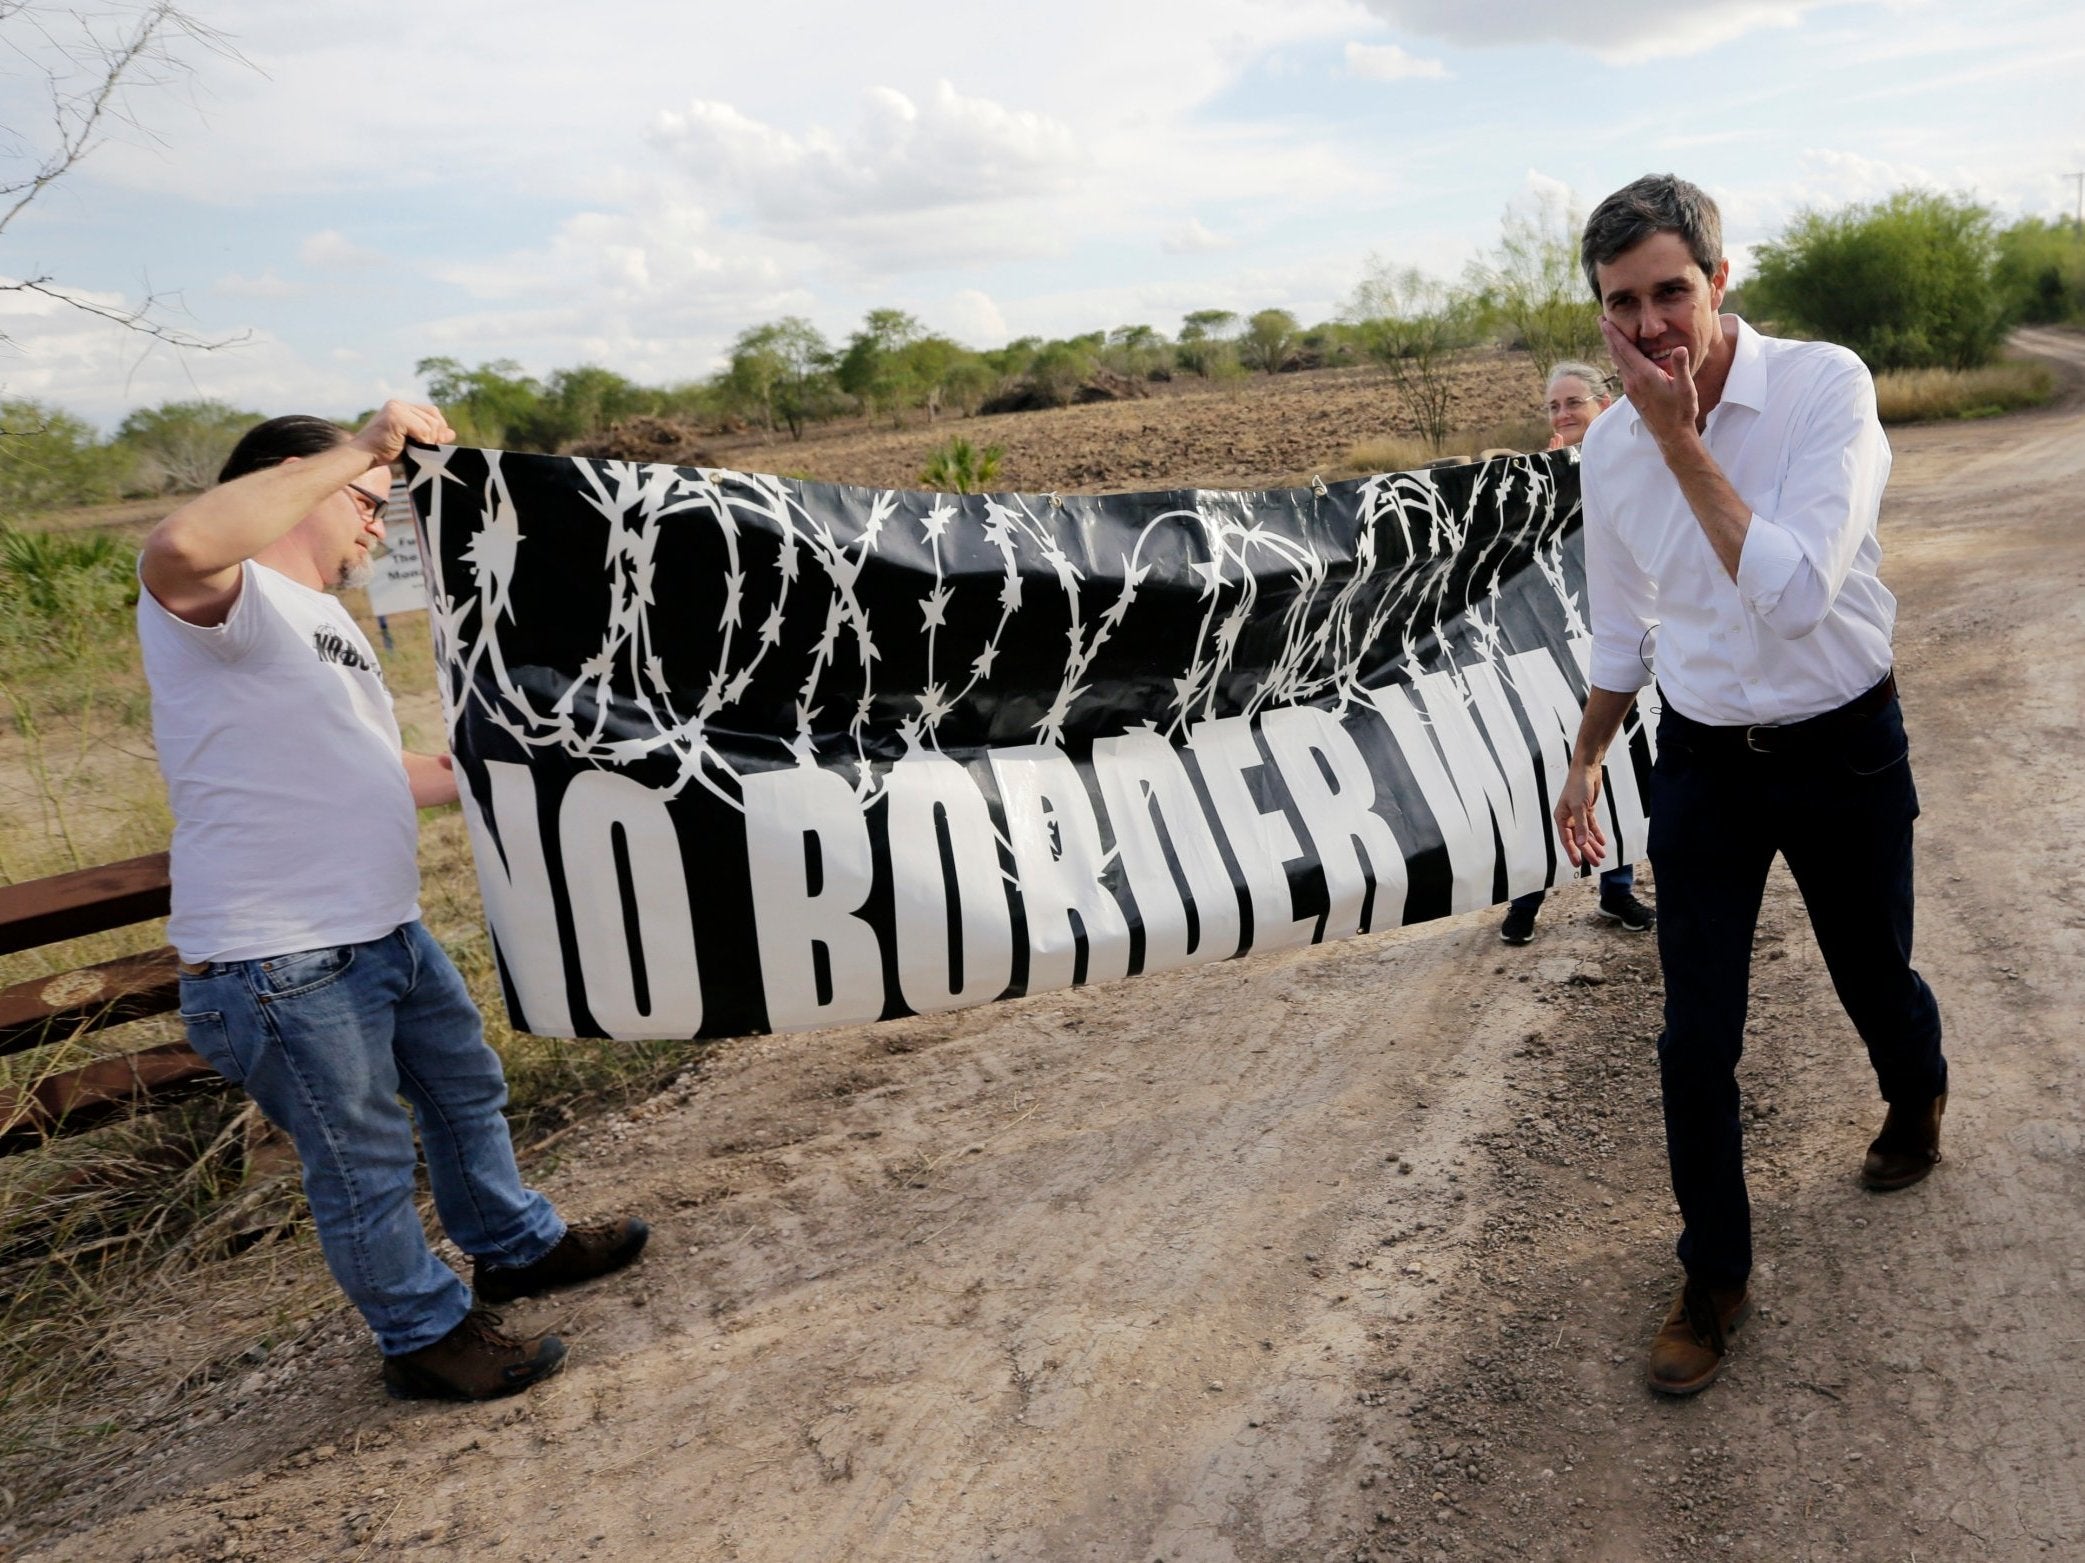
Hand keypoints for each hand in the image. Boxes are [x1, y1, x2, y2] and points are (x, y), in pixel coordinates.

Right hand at [351, 401, 455, 464]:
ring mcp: (396, 408)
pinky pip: (423, 430)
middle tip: (422, 448)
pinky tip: (409, 447)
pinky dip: (422, 442)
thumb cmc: (385, 451)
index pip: (432, 412)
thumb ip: (430, 436)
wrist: (363, 456)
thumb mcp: (412, 443)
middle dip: (435, 436)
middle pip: (434, 417)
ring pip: (430, 425)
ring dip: (427, 441)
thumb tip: (451, 433)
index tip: (431, 443)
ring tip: (413, 448)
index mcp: (401, 407)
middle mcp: (398, 404)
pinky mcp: (396, 416)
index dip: (438, 428)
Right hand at [1553, 763, 1607, 869]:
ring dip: (1593, 845)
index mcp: (1561, 817)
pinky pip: (1591, 826)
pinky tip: (1602, 842)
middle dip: (1587, 851)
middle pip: (1577, 839)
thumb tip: (1581, 843)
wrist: (1587, 769)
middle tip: (1596, 863)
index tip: (1577, 864)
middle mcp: (1568, 817)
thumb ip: (1581, 826)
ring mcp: (1578, 814)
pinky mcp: (1586, 810)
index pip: (1566, 839)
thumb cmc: (1578, 786)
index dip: (1572, 852)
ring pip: (1585, 834)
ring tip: (1601, 856)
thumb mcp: (1580, 807)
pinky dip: (1597, 834)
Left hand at [1600, 316, 1698, 446]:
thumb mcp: (1686, 388)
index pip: (1625, 350)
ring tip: (1608, 332)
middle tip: (1600, 319)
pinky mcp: (1633, 394)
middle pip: (1617, 354)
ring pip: (1618, 362)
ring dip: (1612, 346)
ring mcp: (1631, 389)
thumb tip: (1679, 348)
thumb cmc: (1681, 411)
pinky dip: (1619, 358)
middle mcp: (1633, 382)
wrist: (1672, 435)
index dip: (1614, 334)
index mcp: (1644, 376)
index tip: (1605, 321)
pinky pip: (1622, 371)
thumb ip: (1681, 367)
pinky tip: (1620, 354)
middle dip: (1608, 336)